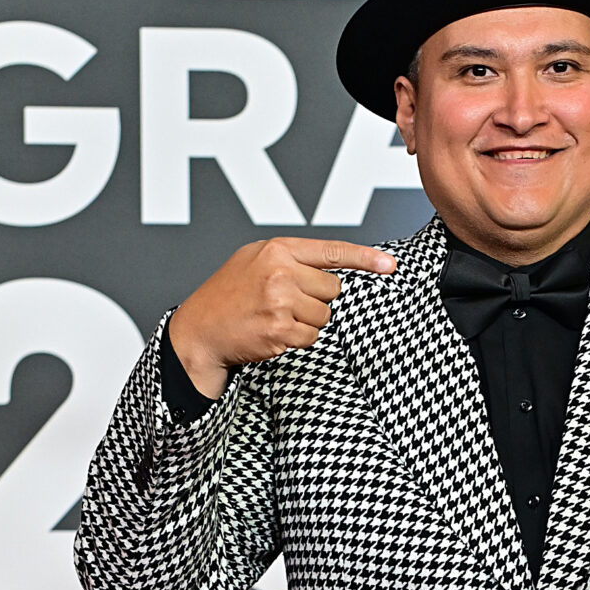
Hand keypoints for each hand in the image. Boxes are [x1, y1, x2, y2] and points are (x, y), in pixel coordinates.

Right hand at [167, 237, 396, 397]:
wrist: (199, 331)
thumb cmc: (227, 295)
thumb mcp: (254, 259)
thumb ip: (291, 258)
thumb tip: (333, 266)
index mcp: (277, 249)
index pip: (332, 251)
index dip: (365, 258)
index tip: (390, 265)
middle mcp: (281, 272)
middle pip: (332, 289)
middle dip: (316, 298)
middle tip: (285, 302)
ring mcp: (281, 302)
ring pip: (324, 316)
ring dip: (306, 321)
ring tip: (274, 316)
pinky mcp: (281, 331)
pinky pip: (311, 337)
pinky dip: (297, 339)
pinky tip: (272, 332)